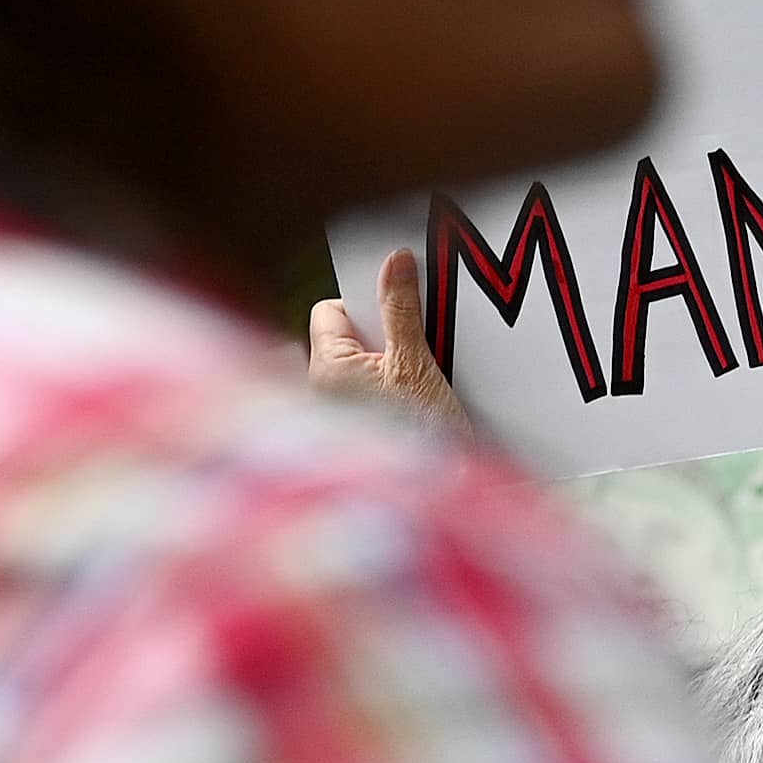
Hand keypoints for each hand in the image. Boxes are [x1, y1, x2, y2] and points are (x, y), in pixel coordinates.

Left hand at [306, 248, 465, 435]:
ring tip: (420, 384)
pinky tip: (419, 407)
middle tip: (415, 349)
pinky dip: (393, 393)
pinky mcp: (359, 433)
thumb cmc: (423, 441)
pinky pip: (370, 395)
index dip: (364, 304)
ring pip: (361, 368)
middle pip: (345, 339)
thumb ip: (402, 309)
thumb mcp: (417, 364)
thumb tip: (394, 261)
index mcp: (325, 370)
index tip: (398, 312)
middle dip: (381, 337)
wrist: (441, 502)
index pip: (329, 311)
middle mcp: (321, 393)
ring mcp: (338, 417)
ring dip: (390, 366)